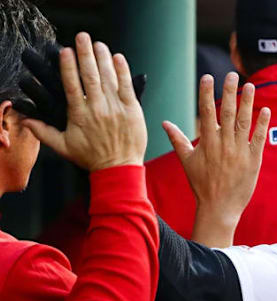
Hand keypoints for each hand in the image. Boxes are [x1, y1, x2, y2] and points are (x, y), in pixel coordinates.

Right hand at [21, 33, 146, 170]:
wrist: (119, 168)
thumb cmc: (91, 158)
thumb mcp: (63, 147)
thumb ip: (43, 132)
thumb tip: (25, 120)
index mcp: (79, 114)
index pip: (71, 84)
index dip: (68, 66)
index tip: (65, 51)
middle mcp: (97, 108)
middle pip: (90, 75)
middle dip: (85, 53)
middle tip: (81, 37)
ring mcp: (116, 108)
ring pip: (108, 77)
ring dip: (103, 58)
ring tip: (98, 44)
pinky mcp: (132, 110)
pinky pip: (127, 86)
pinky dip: (123, 71)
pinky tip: (118, 57)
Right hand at [162, 72, 270, 246]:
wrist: (219, 208)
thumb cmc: (202, 185)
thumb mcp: (187, 161)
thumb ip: (177, 140)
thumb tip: (164, 123)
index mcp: (207, 142)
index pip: (206, 112)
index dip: (206, 93)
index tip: (207, 76)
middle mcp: (223, 144)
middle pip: (226, 112)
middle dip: (229, 91)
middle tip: (232, 74)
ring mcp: (239, 151)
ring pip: (244, 122)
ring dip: (247, 102)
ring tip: (250, 85)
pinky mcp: (253, 160)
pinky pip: (259, 138)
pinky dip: (262, 124)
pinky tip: (266, 109)